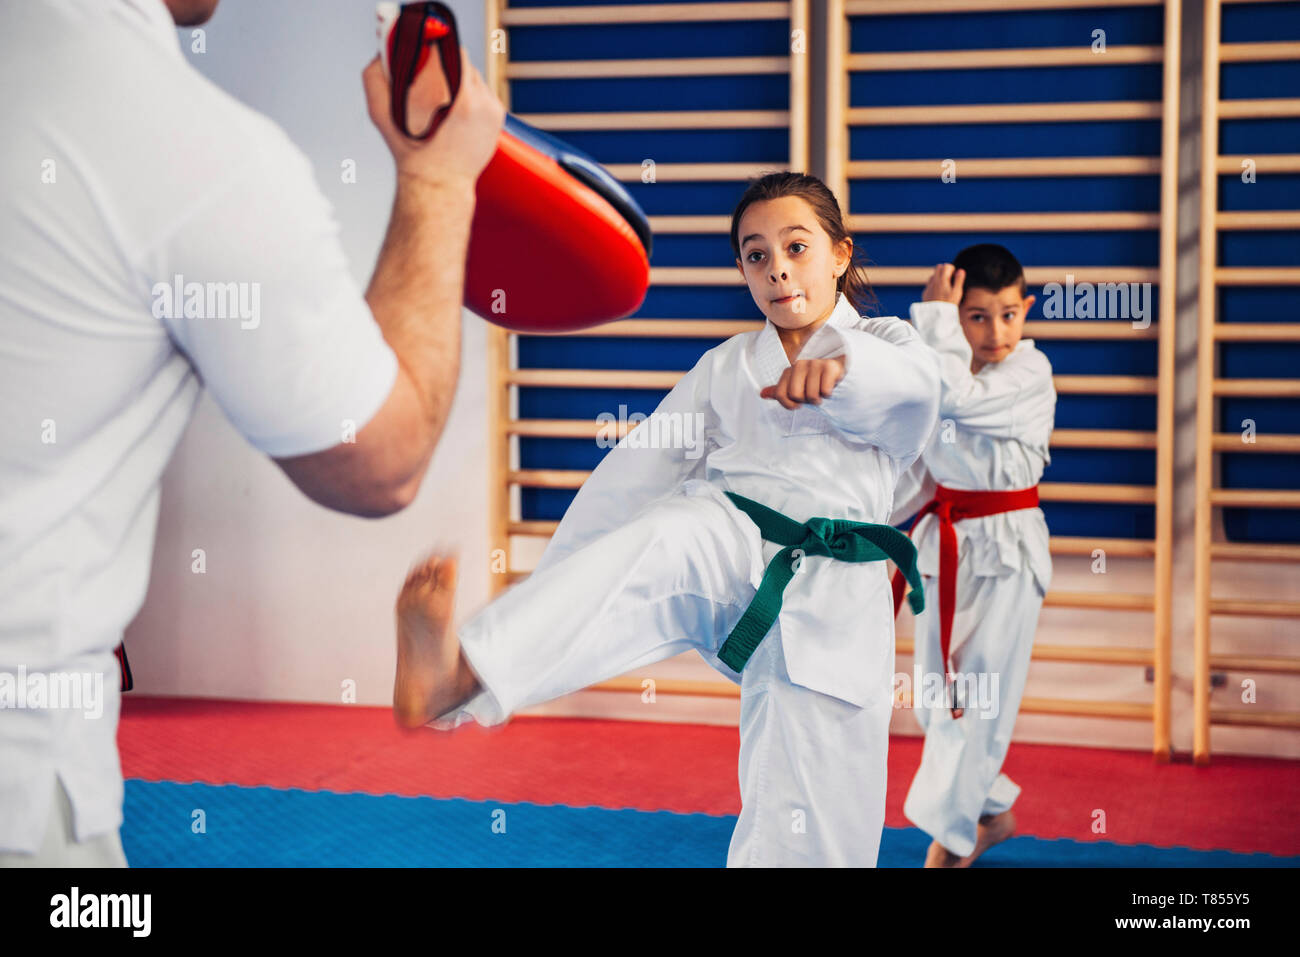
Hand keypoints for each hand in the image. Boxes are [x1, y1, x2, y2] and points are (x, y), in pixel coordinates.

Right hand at [363, 46, 505, 187]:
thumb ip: (376, 79)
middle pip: (463, 62)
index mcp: (461, 98)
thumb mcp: (383, 116)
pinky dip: (471, 95)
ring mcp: (493, 109)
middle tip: (429, 77)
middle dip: (445, 66)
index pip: (452, 52)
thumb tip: (381, 54)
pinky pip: (484, 92)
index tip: (423, 53)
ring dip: (459, 80)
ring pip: (475, 76)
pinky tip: (456, 110)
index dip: (435, 49)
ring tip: (442, 98)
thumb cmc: (413, 154)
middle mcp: (482, 101)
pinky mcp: (499, 117)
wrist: (439, 184)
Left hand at [759, 357, 845, 408]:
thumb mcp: (796, 388)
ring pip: (811, 395)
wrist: (837, 372)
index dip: (790, 405)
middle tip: (812, 395)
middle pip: (796, 395)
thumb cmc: (814, 382)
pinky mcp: (829, 366)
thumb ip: (780, 391)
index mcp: (788, 371)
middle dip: (805, 401)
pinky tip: (830, 386)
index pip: (781, 395)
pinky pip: (825, 391)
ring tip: (821, 391)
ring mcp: (814, 363)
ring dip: (818, 399)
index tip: (798, 402)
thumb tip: (762, 394)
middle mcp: (799, 364)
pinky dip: (828, 394)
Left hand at [923, 263, 964, 304]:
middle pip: (938, 267)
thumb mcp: (957, 292)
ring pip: (933, 275)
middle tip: (950, 278)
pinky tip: (938, 292)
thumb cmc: (948, 304)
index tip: (955, 275)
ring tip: (945, 285)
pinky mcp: (925, 293)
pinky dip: (934, 284)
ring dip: (939, 277)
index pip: (946, 266)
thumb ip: (959, 280)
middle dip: (945, 270)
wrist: (936, 316)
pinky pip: (929, 284)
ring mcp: (928, 287)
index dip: (952, 269)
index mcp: (942, 280)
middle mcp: (933, 281)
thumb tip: (960, 270)